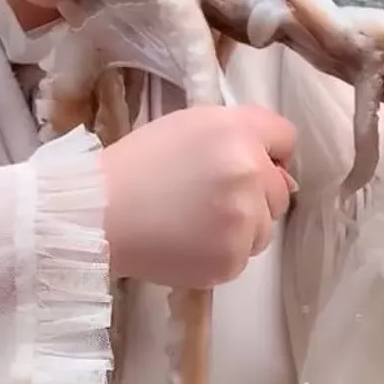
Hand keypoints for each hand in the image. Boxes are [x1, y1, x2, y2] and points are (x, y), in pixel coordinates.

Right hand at [100, 105, 295, 287]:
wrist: (98, 215)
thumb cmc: (136, 164)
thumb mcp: (187, 124)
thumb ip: (236, 133)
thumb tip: (275, 167)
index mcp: (236, 132)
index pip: (285, 138)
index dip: (266, 149)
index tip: (243, 161)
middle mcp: (250, 173)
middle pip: (280, 188)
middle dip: (255, 192)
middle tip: (208, 196)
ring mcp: (244, 221)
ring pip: (266, 226)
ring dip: (243, 225)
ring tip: (195, 220)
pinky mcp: (231, 259)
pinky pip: (244, 254)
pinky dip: (222, 251)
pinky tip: (188, 241)